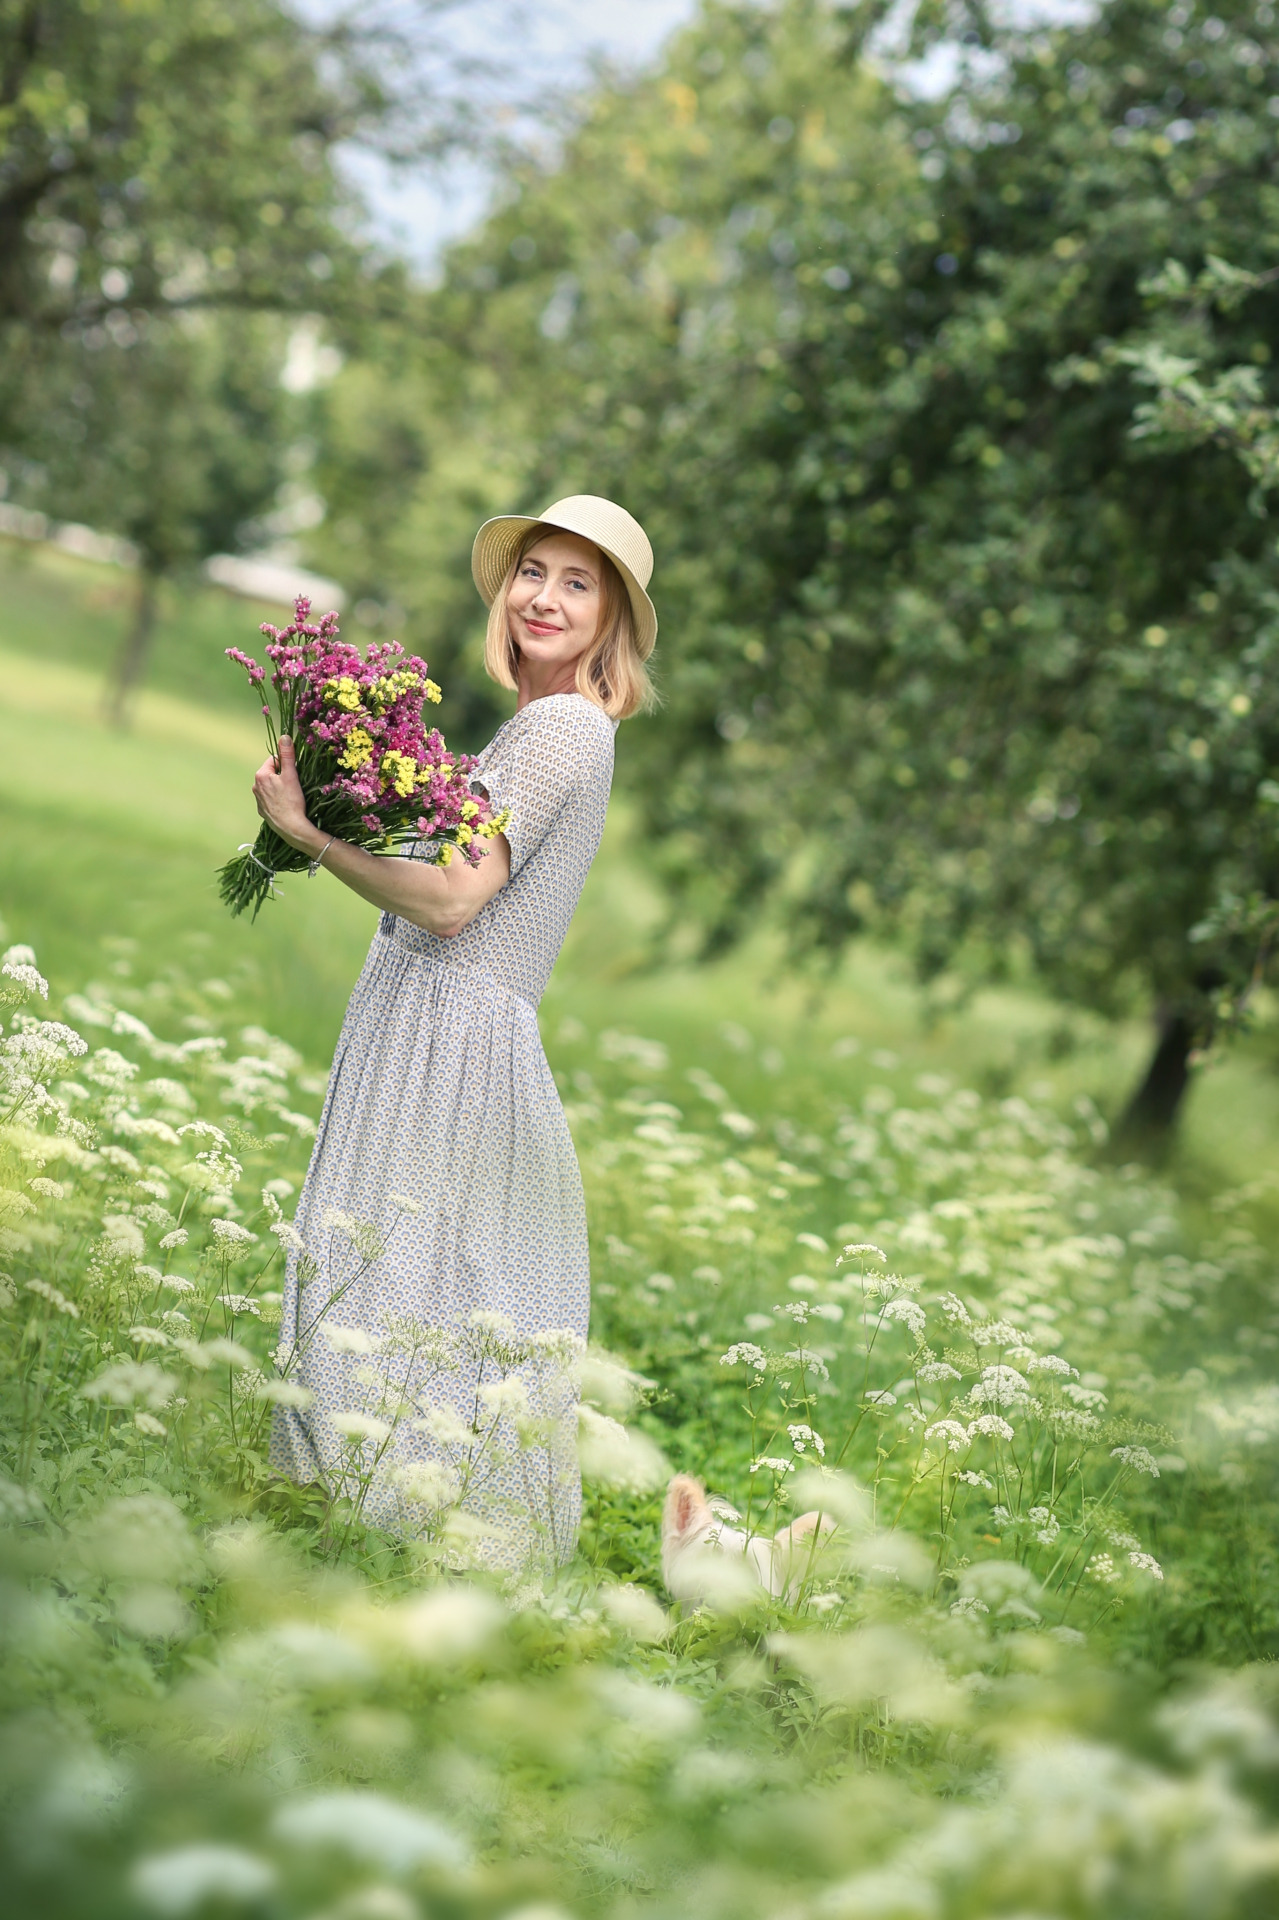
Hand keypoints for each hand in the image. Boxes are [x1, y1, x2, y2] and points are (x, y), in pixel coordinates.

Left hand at [252, 736, 320, 854]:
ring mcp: (258, 800)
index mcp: (261, 775)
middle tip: (294, 785)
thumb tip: (284, 737)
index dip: (286, 765)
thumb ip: (287, 755)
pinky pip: (270, 799)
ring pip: (271, 786)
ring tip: (291, 796)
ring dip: (280, 787)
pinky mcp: (262, 811)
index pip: (274, 760)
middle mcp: (255, 786)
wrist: (291, 828)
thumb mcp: (291, 775)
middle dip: (283, 776)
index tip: (294, 774)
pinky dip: (277, 799)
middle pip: (272, 773)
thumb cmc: (292, 801)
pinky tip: (286, 805)